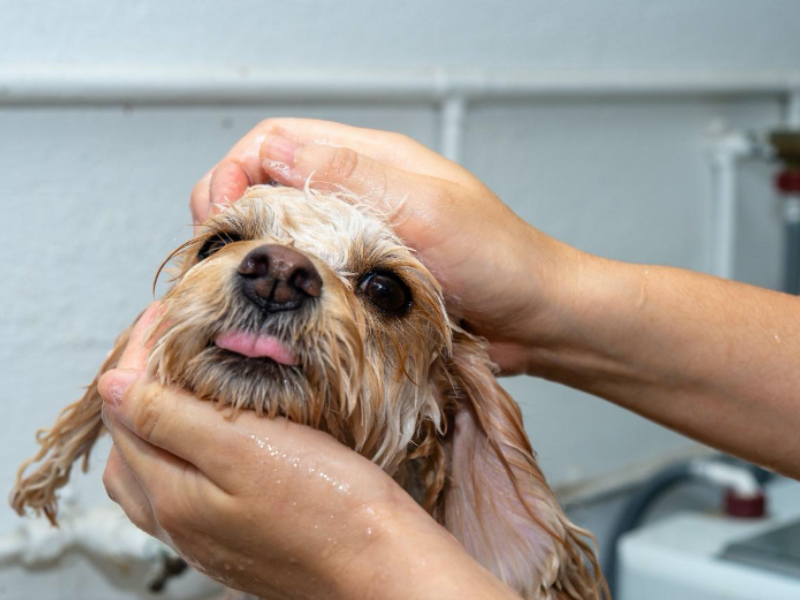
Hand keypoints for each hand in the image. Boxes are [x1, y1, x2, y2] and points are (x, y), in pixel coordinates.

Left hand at [97, 304, 516, 599]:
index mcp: (171, 496)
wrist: (381, 561)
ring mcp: (206, 534)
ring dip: (159, 421)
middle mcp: (179, 522)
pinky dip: (186, 450)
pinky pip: (187, 489)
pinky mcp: (236, 538)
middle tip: (169, 344)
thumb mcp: (243, 447)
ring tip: (185, 383)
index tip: (163, 314)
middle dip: (139, 388)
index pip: (125, 410)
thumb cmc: (326, 503)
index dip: (138, 354)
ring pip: (155, 469)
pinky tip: (218, 435)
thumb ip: (171, 418)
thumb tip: (112, 387)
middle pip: (131, 444)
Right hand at [190, 119, 575, 372]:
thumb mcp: (426, 209)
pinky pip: (310, 272)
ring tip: (237, 278)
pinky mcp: (363, 279)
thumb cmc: (500, 260)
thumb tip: (272, 151)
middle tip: (216, 250)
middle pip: (271, 182)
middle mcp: (360, 194)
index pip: (280, 141)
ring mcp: (359, 238)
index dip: (236, 168)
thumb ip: (352, 177)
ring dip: (254, 248)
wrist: (538, 318)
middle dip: (232, 207)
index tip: (218, 213)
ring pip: (285, 230)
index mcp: (373, 162)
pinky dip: (285, 283)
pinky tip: (277, 305)